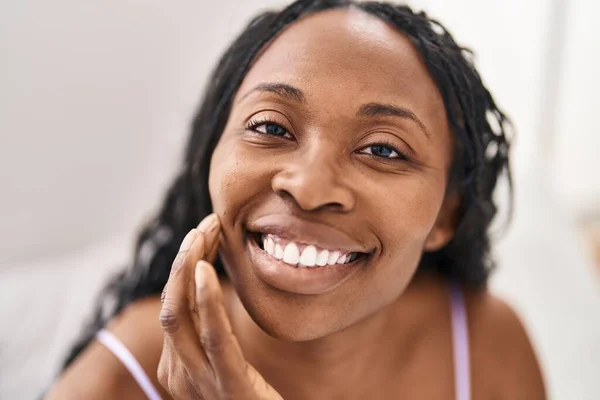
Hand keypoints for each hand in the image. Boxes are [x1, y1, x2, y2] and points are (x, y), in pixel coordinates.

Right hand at [158, 214, 282, 399]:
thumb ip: (211, 334)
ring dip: (190, 267)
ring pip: (179, 313)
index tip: (205, 233)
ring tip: (205, 233)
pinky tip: (209, 271)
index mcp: (176, 365)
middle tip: (207, 224)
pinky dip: (206, 301)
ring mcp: (198, 382)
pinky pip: (212, 336)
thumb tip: (209, 288)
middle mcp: (178, 372)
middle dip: (185, 258)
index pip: (173, 304)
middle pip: (170, 303)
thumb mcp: (223, 364)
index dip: (184, 266)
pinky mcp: (229, 386)